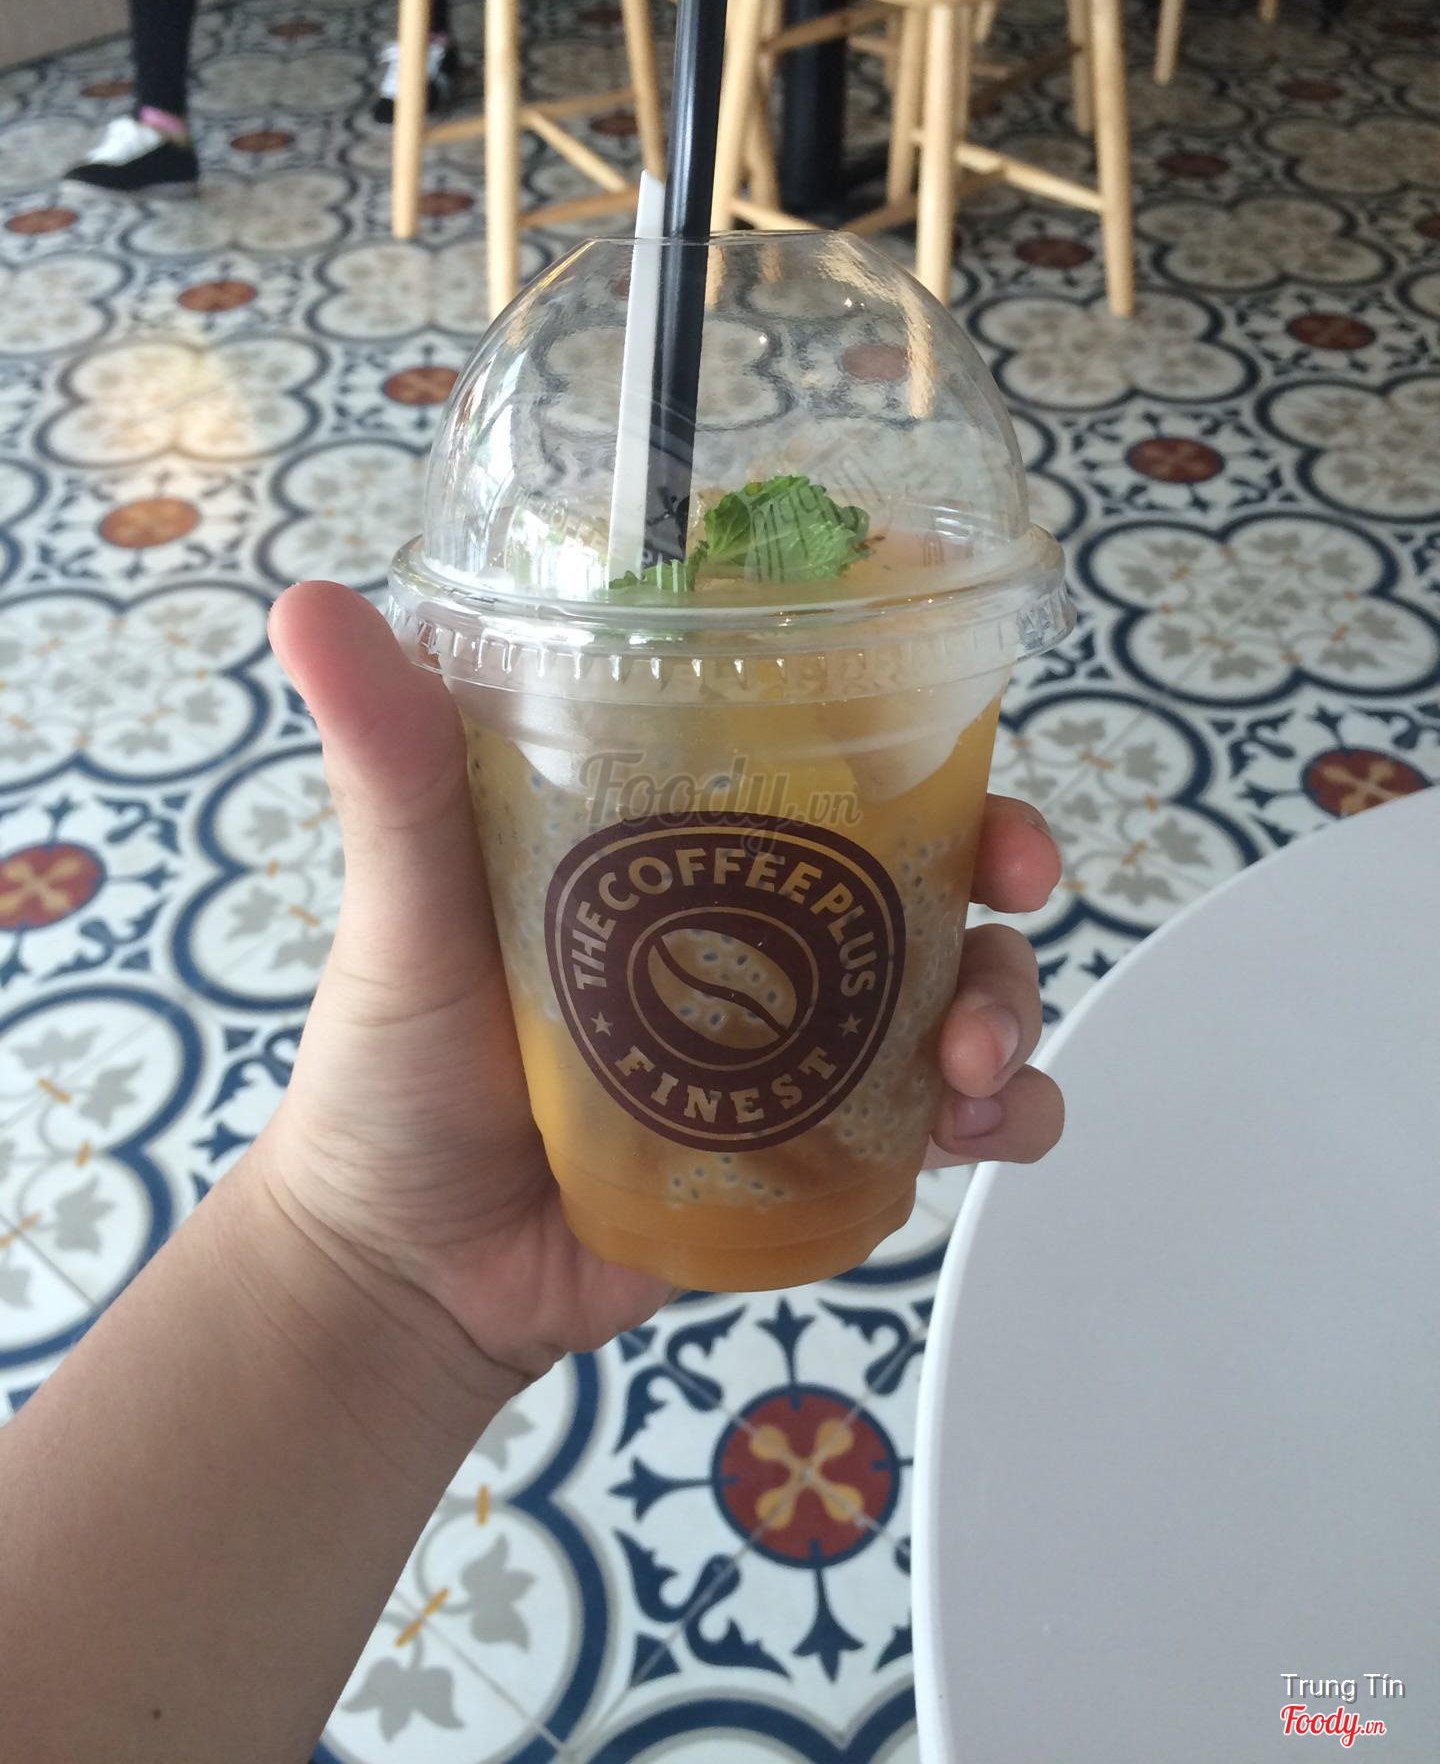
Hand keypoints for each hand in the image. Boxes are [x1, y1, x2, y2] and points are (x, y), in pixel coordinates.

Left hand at [261, 583, 1062, 1385]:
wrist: (409, 1277)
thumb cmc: (394, 1071)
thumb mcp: (403, 904)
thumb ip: (388, 767)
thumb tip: (306, 600)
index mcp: (684, 837)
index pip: (821, 741)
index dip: (911, 706)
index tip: (961, 683)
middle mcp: (761, 922)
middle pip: (928, 855)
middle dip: (1004, 851)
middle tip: (1016, 879)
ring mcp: (802, 1038)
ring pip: (960, 981)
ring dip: (1008, 998)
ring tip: (972, 1061)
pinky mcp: (820, 1147)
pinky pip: (947, 1120)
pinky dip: (999, 1113)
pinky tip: (981, 1128)